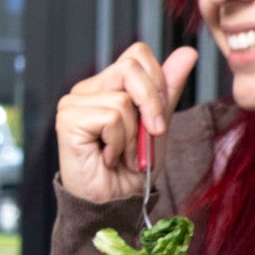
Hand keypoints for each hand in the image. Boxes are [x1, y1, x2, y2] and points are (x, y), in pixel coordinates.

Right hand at [55, 43, 198, 204]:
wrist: (116, 202)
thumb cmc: (133, 168)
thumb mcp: (157, 124)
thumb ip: (166, 89)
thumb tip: (186, 52)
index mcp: (106, 86)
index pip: (136, 55)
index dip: (156, 81)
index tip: (159, 116)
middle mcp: (86, 90)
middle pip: (131, 67)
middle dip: (152, 104)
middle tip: (151, 134)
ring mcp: (73, 103)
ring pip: (123, 98)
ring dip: (134, 134)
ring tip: (122, 153)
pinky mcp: (68, 119)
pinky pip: (111, 117)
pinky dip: (119, 142)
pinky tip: (107, 157)